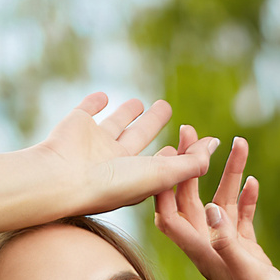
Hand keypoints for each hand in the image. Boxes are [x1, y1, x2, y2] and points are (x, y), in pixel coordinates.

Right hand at [32, 93, 215, 219]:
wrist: (63, 179)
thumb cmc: (113, 184)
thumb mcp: (161, 175)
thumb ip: (191, 163)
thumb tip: (216, 145)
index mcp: (135, 177)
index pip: (160, 164)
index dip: (175, 156)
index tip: (186, 147)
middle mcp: (114, 162)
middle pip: (140, 138)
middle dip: (154, 124)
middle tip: (166, 109)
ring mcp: (94, 143)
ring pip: (115, 123)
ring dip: (127, 113)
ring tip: (140, 103)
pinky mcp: (76, 125)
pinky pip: (87, 110)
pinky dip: (94, 102)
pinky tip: (102, 96)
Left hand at [151, 128, 279, 279]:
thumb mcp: (251, 274)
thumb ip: (229, 243)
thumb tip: (210, 207)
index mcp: (203, 255)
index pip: (170, 214)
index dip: (164, 182)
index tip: (170, 149)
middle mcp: (210, 251)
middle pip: (189, 201)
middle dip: (188, 166)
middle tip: (192, 131)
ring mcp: (230, 251)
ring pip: (220, 204)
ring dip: (225, 174)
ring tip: (238, 143)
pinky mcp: (250, 254)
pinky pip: (241, 218)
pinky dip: (245, 197)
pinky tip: (253, 180)